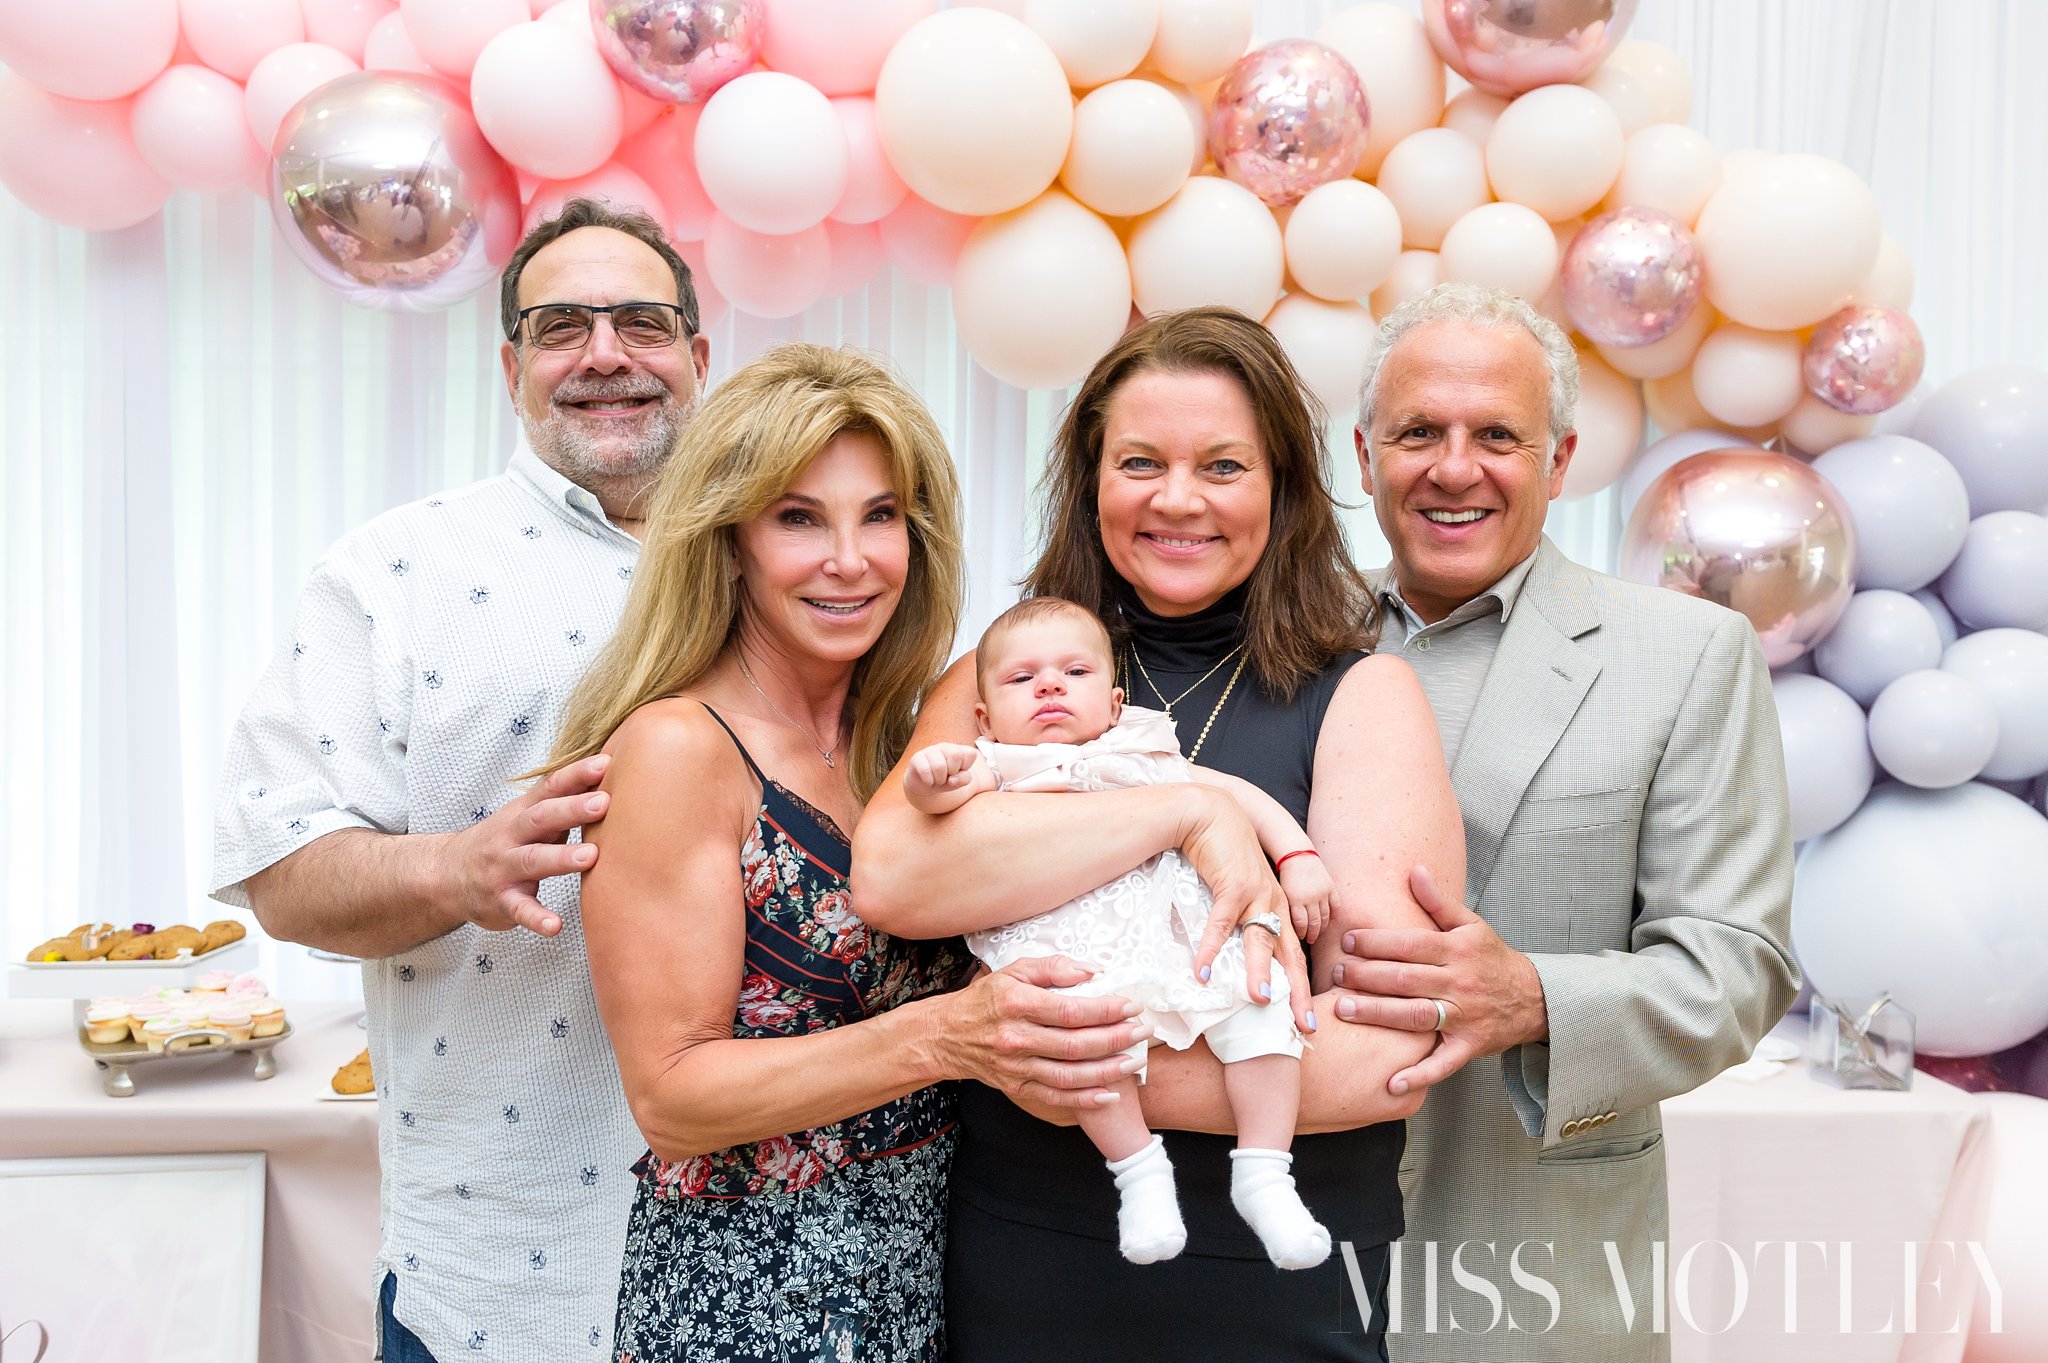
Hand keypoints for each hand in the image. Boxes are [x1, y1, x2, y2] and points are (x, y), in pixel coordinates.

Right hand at [432, 755, 612, 936]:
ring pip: (532, 860)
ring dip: (561, 858)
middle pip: (541, 818)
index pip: (549, 788)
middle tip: (603, 803)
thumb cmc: (503, 842)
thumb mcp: (526, 817)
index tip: (604, 764)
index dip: (575, 775)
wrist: (445, 876)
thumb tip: (609, 780)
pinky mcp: (502, 901)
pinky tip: (554, 926)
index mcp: (522, 812)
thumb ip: (561, 803)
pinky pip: (520, 910)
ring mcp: (504, 869)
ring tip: (591, 856)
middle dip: (572, 809)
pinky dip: (537, 918)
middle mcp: (511, 837)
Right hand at [907, 742, 980, 793]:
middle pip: (956, 754)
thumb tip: (952, 779)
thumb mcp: (960, 782)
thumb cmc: (947, 781)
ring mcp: (930, 750)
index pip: (971, 754)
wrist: (926, 786)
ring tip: (938, 780)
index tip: (959, 772)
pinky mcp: (917, 757)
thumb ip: (964, 779)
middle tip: (947, 776)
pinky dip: (929, 781)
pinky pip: (925, 769)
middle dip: (952, 771)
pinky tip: (928, 781)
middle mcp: (945, 747)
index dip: (966, 767)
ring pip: (939, 765)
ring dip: (940, 779)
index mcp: (959, 750)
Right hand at [938, 957, 1152, 1108]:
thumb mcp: (1014, 970)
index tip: (1131, 1006)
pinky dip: (1084, 1100)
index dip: (1105, 1009)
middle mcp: (1015, 1038)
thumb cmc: (988, 998)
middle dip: (1114, 1039)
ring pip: (1068, 1075)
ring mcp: (1015, 1067)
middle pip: (1074, 1045)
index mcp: (1016, 1004)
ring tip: (1134, 1061)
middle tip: (1142, 1032)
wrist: (948, 1035)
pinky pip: (1055, 1098)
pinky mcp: (1016, 1088)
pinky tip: (1109, 1094)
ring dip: (1106, 1071)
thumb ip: (1053, 967)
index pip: (1069, 1010)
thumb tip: (1092, 971)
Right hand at [1180, 786, 1314, 1036]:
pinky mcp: (1233, 885)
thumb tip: (1233, 957)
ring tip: (1260, 1002)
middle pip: (1289, 956)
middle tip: (1304, 1027)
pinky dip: (1210, 948)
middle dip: (1298, 994)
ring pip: (1259, 941)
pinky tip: (1202, 971)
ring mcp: (1256, 895)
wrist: (1212, 815)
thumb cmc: (1224, 855)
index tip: (1306, 1022)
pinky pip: (1220, 924)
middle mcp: (1274, 905)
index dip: (1302, 990)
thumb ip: (1242, 920)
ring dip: (1259, 972)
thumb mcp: (1240, 891)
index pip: (1295, 956)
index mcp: (1278, 909)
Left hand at [1277, 853, 1335, 944]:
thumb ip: (1289, 909)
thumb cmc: (1287, 875)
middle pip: (1314, 923)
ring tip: (1318, 932)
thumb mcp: (1283, 893)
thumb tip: (1291, 927)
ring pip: (1325, 916)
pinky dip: (1334, 914)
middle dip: (1312, 934)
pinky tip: (1331, 920)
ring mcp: (1322, 892)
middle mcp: (1311, 897)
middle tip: (1310, 939)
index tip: (1301, 937)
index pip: (1301, 924)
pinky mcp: (1330, 887)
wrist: (1297, 855)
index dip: (1302, 933)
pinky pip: (1336, 905)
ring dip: (1322, 927)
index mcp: (1296, 899)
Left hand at [1329, 865, 1547, 1094]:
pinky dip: (1419, 1075)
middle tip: (1336, 974)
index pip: (1411, 945)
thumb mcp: (1471, 926)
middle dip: (1368, 976)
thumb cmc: (1492, 959)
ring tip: (1343, 1010)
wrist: (1535, 999)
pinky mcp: (1470, 1046)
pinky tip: (1391, 1083)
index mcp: (1457, 951)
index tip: (1347, 941)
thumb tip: (1414, 869)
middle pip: (1407, 980)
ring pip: (1416, 1016)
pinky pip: (1443, 1064)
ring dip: (1378, 1015)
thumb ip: (1439, 902)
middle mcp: (1459, 983)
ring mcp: (1465, 1017)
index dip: (1377, 942)